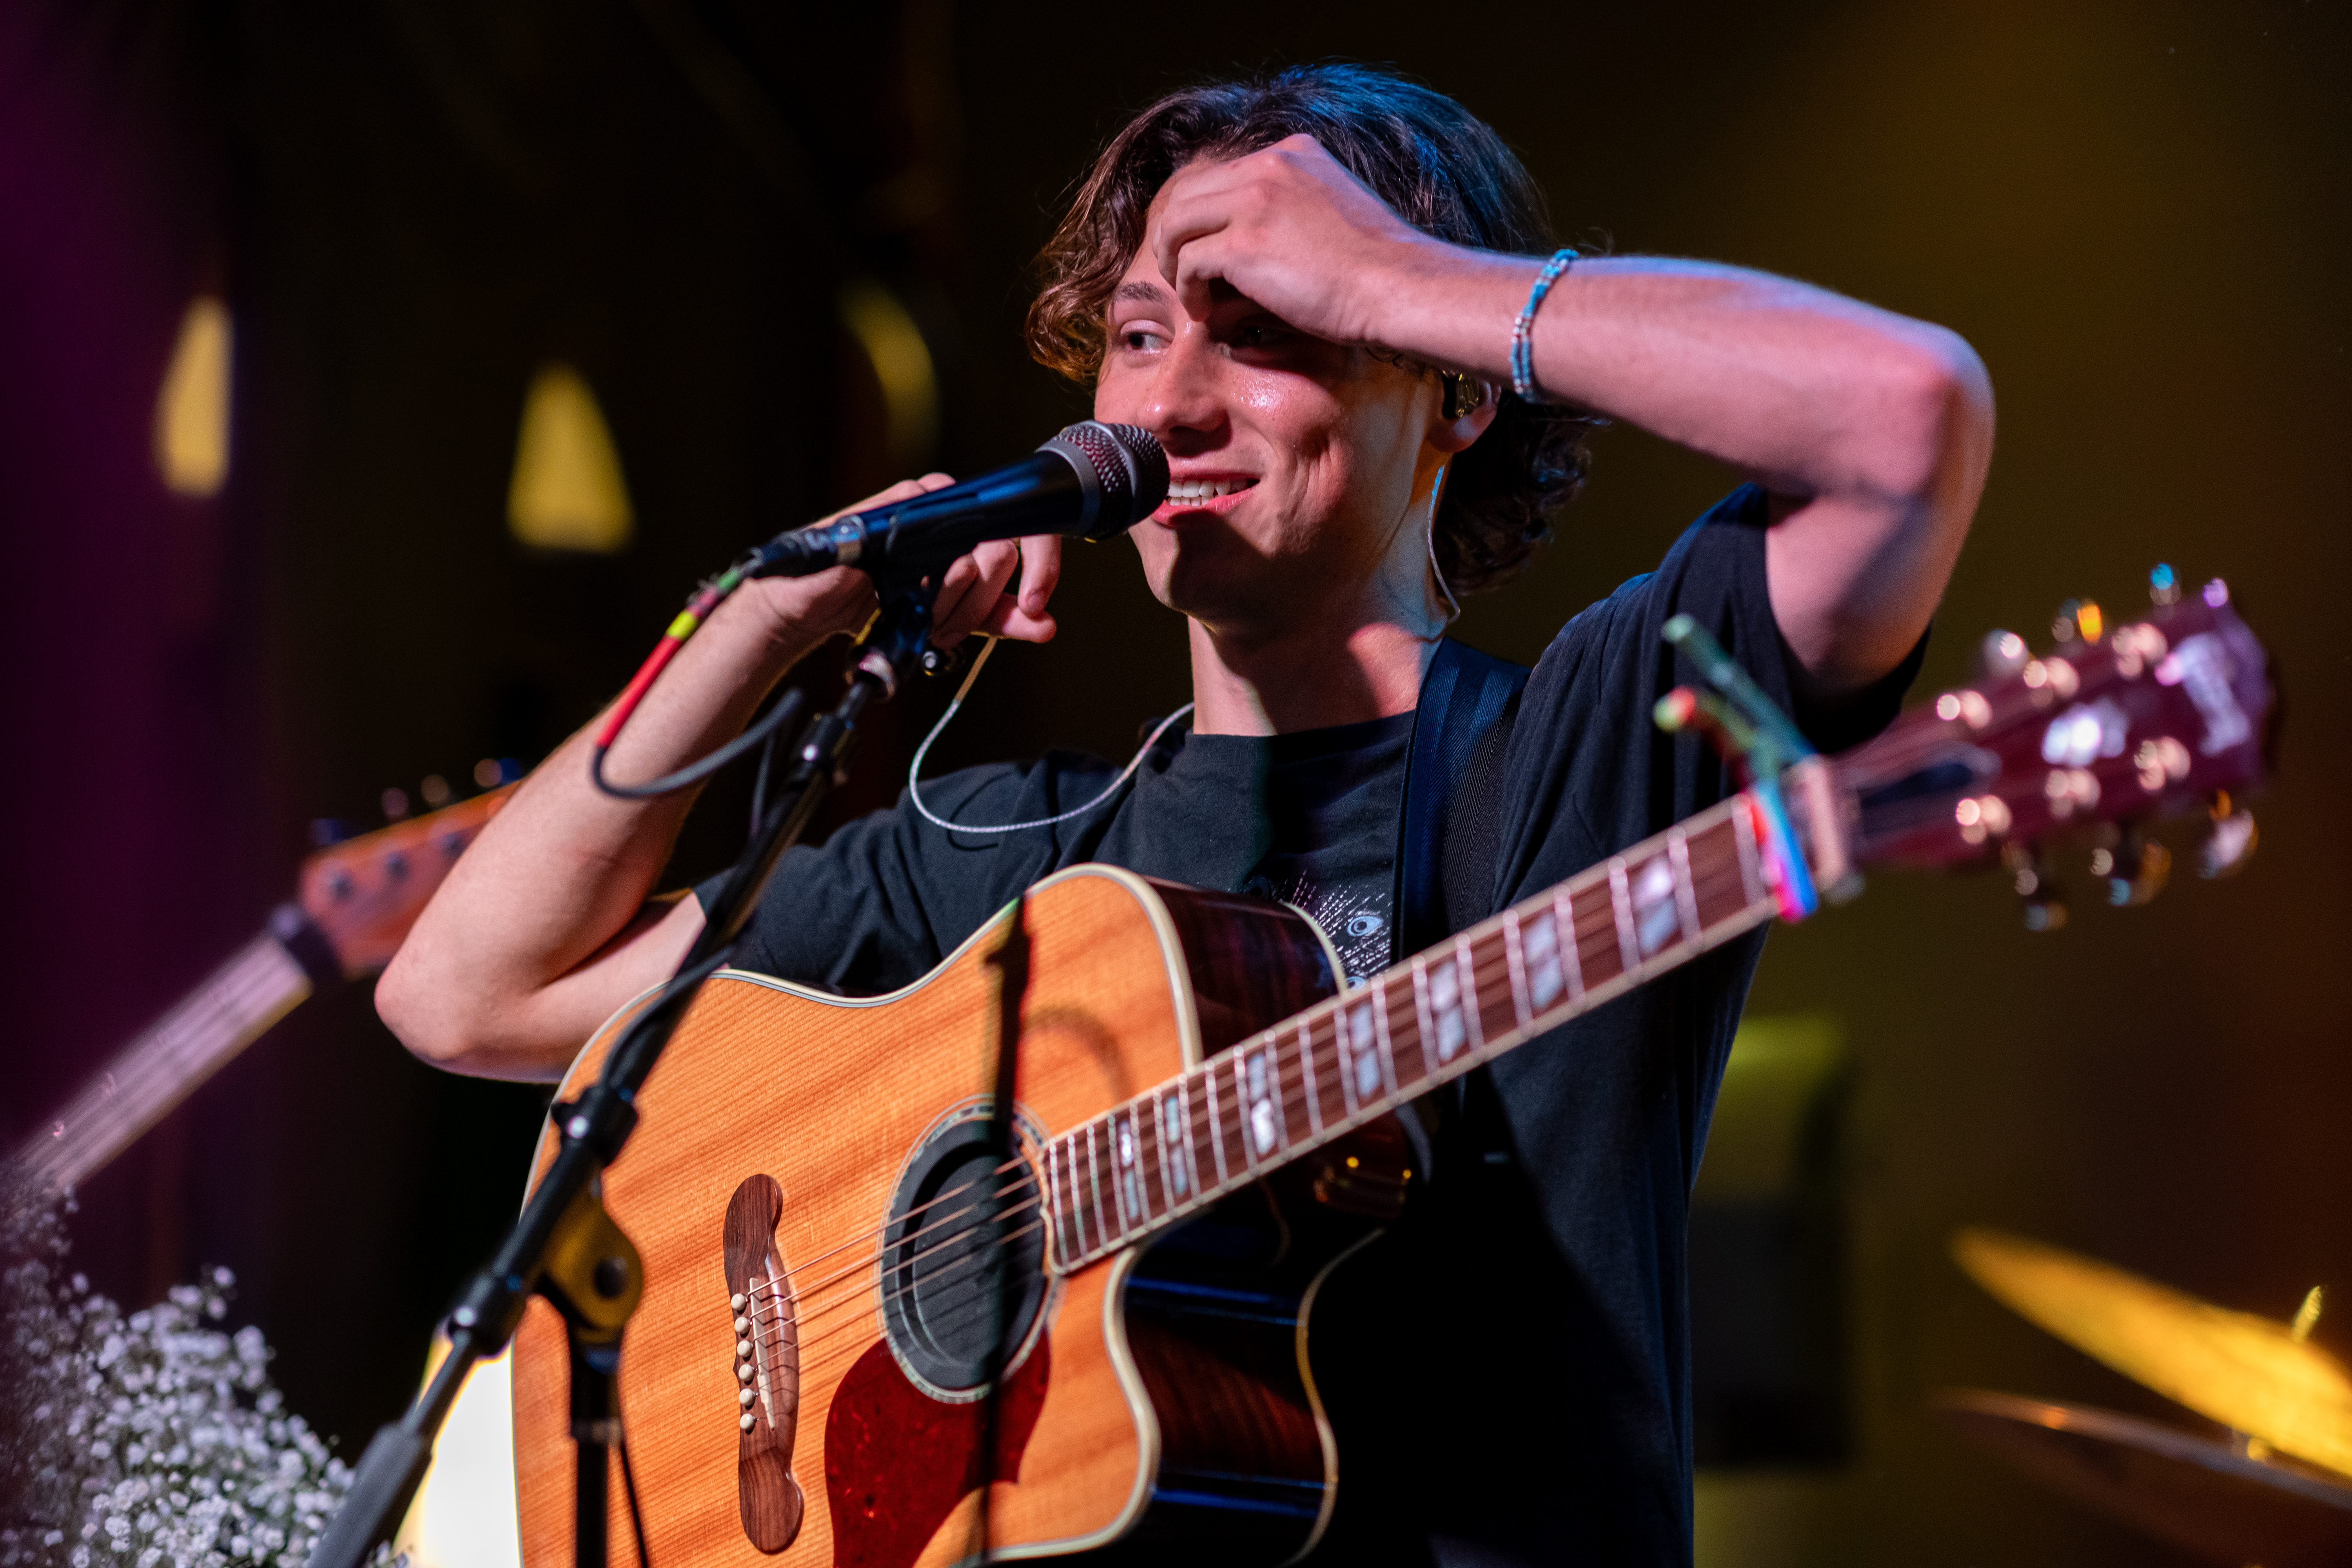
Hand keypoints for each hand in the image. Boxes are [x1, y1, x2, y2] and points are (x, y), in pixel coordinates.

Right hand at [742, 474, 1061, 653]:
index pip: (1031, 536)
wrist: (817, 606)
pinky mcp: (897, 503)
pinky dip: (928, 578)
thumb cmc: (882, 607)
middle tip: (946, 628)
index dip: (1043, 572)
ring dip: (952, 601)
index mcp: (976, 531)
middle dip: (978, 606)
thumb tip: (1047, 626)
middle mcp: (956, 511)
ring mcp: (927, 502)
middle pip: (1005, 553)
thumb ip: (999, 618)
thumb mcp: (953, 620)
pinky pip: (938, 536)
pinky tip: (907, 593)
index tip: (1034, 610)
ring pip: (977, 551)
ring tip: (922, 618)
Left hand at [1151, 134, 1445, 347]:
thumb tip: (1262, 229)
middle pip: (1188, 193)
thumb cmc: (1376, 266)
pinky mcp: (1245, 245)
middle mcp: (1268, 166)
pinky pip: (1189, 262)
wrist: (1398, 287)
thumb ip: (1296, 203)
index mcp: (1292, 152)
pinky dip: (1187, 290)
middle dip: (1175, 235)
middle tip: (1180, 272)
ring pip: (1177, 223)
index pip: (1221, 174)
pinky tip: (1204, 311)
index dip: (1200, 214)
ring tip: (1188, 292)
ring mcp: (1254, 202)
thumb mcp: (1334, 208)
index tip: (1200, 246)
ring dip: (1173, 261)